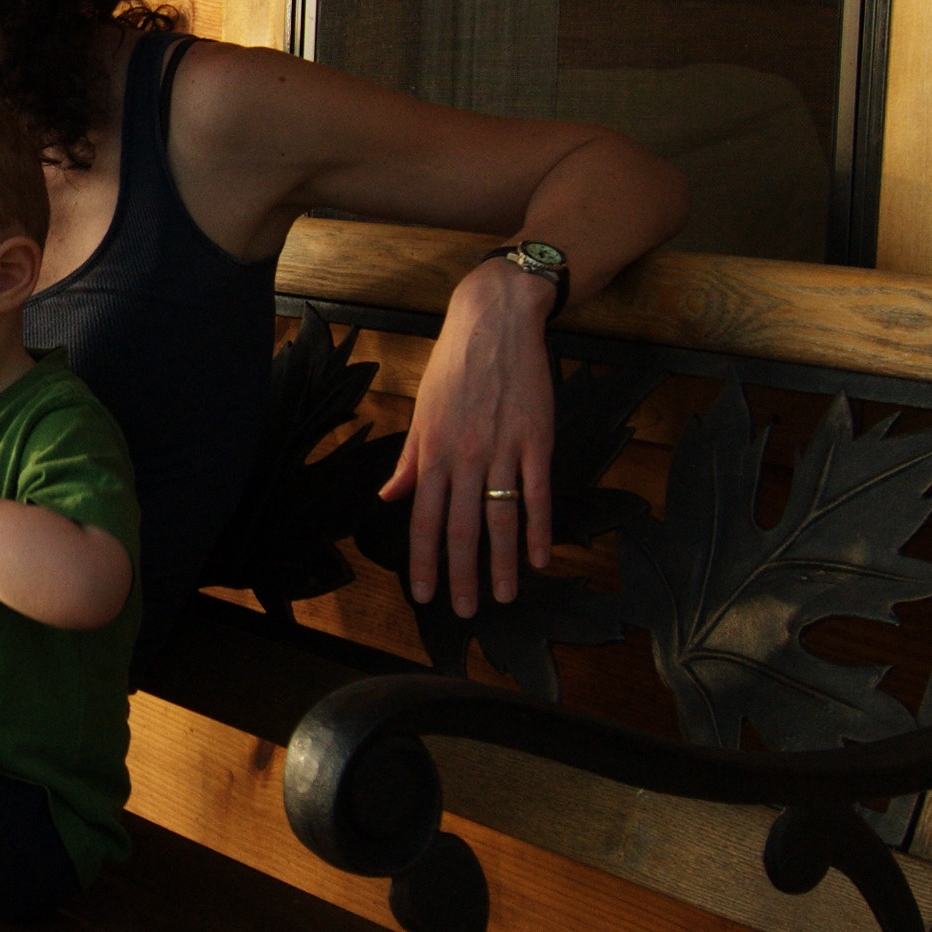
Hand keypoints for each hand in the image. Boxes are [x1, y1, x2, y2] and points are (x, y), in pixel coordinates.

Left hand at [380, 258, 556, 616]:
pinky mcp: (536, 438)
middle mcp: (464, 456)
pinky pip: (536, 493)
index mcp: (432, 450)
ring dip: (503, 563)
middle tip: (466, 611)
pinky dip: (539, 528)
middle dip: (462, 575)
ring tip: (506, 596)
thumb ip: (410, 458)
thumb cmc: (454, 366)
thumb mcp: (423, 410)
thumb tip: (390, 495)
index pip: (423, 518)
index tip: (423, 594)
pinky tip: (541, 557)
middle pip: (460, 528)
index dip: (423, 560)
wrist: (496, 320)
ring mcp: (502, 448)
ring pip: (500, 518)